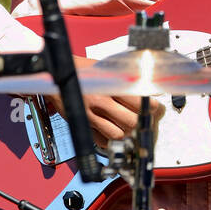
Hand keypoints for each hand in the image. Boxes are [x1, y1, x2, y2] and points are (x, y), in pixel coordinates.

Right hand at [46, 57, 164, 147]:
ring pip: (117, 134)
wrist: (56, 75)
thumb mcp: (106, 68)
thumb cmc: (83, 71)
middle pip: (130, 121)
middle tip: (143, 119)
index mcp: (109, 85)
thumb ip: (127, 78)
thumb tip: (150, 87)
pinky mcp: (82, 124)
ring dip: (126, 133)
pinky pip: (100, 140)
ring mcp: (90, 115)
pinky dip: (109, 140)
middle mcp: (101, 101)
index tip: (154, 108)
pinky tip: (112, 132)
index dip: (150, 107)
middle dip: (140, 122)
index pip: (138, 101)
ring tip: (129, 127)